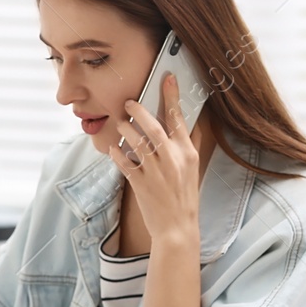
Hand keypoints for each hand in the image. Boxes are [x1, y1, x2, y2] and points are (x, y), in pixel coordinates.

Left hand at [108, 73, 200, 246]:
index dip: (172, 96)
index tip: (167, 78)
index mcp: (187, 153)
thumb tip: (188, 122)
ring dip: (125, 129)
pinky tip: (112, 148)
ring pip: (136, 142)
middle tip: (129, 103)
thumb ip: (190, 144)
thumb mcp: (193, 168)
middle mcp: (172, 159)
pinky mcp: (140, 183)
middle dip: (139, 111)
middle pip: (153, 126)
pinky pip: (123, 162)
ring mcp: (155, 172)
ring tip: (120, 124)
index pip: (179, 119)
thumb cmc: (184, 196)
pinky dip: (116, 153)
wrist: (177, 227)